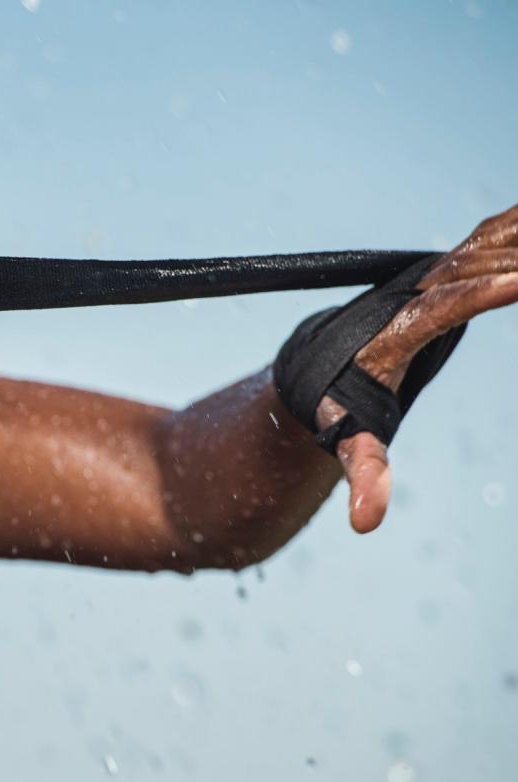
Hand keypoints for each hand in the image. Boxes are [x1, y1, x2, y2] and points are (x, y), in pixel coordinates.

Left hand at [318, 203, 517, 532]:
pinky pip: (485, 245)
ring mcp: (424, 283)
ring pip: (480, 247)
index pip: (439, 309)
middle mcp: (408, 299)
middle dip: (513, 253)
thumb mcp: (351, 445)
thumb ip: (363, 477)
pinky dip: (512, 229)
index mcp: (392, 335)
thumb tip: (365, 521)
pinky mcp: (438, 277)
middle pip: (469, 267)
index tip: (516, 280)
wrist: (315, 373)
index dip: (479, 293)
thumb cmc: (335, 412)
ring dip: (515, 233)